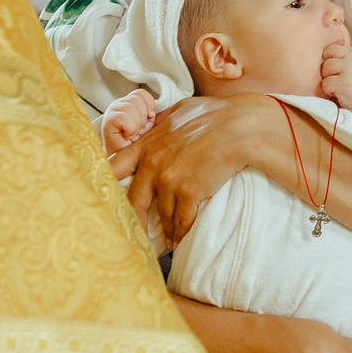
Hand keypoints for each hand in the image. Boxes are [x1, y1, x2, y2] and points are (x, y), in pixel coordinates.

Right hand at [100, 90, 157, 154]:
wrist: (125, 159)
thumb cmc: (136, 144)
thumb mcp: (149, 125)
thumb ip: (153, 114)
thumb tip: (169, 108)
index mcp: (129, 103)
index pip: (141, 93)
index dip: (149, 104)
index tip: (150, 118)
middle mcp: (119, 104)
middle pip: (137, 99)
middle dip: (143, 118)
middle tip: (139, 130)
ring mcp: (112, 111)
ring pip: (131, 108)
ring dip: (136, 125)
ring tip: (133, 134)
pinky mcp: (108, 120)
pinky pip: (124, 118)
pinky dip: (130, 129)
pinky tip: (127, 136)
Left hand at [109, 92, 282, 249]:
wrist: (242, 127)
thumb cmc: (216, 115)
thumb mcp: (179, 111)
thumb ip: (160, 124)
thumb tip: (151, 126)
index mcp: (147, 143)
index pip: (114, 167)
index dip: (109, 185)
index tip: (113, 199)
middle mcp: (153, 162)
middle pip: (134, 201)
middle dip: (135, 221)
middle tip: (138, 234)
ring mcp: (170, 178)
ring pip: (162, 214)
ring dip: (166, 230)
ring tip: (168, 240)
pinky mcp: (189, 192)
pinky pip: (182, 221)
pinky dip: (181, 234)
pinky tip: (181, 241)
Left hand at [317, 42, 351, 113]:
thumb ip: (343, 58)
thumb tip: (320, 53)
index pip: (332, 48)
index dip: (329, 60)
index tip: (335, 71)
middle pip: (327, 58)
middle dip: (327, 70)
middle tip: (337, 80)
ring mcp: (349, 70)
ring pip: (325, 69)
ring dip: (328, 80)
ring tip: (338, 86)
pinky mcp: (344, 83)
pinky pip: (325, 84)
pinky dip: (328, 91)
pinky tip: (339, 94)